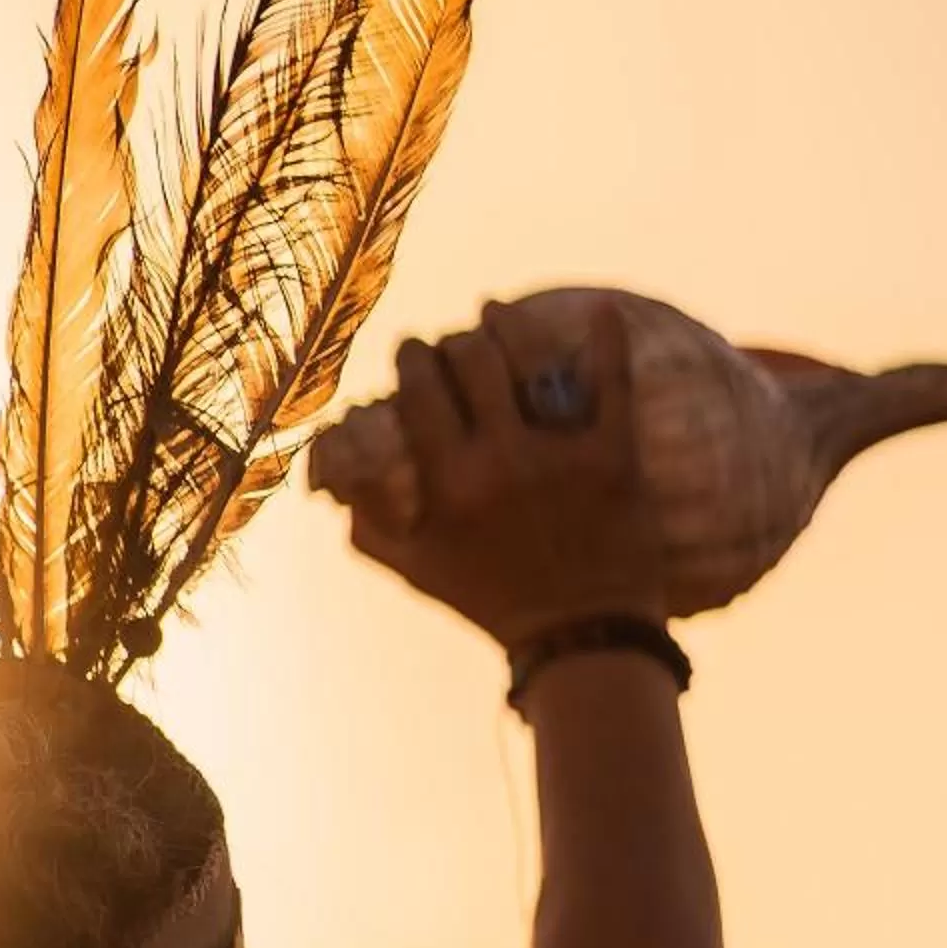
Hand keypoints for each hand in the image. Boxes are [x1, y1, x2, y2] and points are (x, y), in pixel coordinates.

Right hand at [313, 293, 670, 650]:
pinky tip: (603, 310)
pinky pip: (612, 382)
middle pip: (470, 362)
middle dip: (455, 340)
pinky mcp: (615, 456)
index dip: (413, 357)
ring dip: (507, 323)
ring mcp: (560, 454)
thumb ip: (367, 522)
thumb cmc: (491, 602)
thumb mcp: (417, 570)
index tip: (413, 348)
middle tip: (455, 340)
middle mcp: (500, 460)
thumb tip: (331, 476)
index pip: (420, 389)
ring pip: (528, 357)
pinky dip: (607, 339)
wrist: (581, 636)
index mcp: (449, 483)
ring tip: (496, 312)